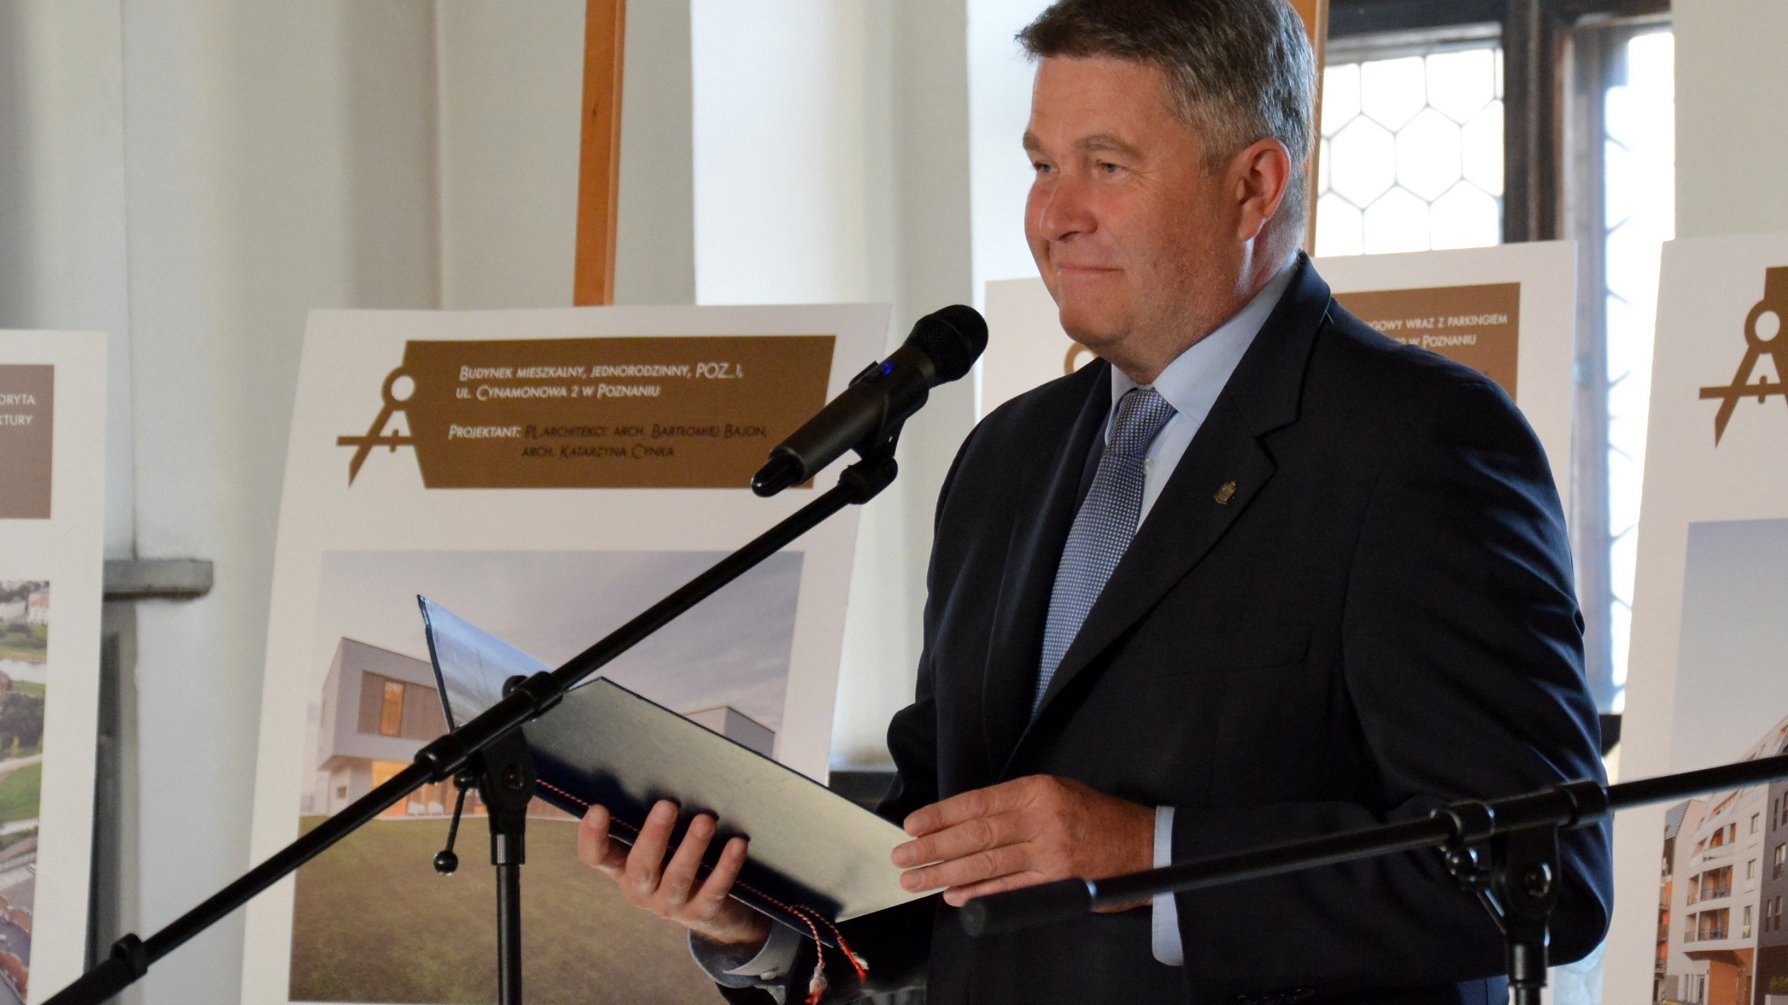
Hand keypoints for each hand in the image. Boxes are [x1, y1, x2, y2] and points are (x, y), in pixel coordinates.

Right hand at [578, 800, 771, 948]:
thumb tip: (654, 767)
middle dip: (654, 836)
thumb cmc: (678, 856)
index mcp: (623, 868)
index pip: (598, 857)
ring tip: (706, 820)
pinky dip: (726, 867)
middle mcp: (642, 889)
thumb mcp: (660, 841)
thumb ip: (649, 815)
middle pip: (641, 867)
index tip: (598, 808)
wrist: (714, 909)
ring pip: (679, 878)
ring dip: (692, 847)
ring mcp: (671, 905)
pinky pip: (713, 891)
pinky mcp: (701, 913)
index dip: (593, 837)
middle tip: (667, 805)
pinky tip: (738, 844)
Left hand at [890, 774, 1153, 908]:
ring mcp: (1050, 852)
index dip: (941, 815)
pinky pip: (1009, 888)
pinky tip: (955, 895)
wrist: (1146, 844)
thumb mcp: (1056, 791)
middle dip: (934, 847)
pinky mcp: (1058, 881)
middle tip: (903, 856)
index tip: (913, 824)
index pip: (977, 802)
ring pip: (987, 863)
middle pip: (976, 834)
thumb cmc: (1096, 816)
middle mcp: (1041, 818)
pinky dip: (979, 893)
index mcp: (1037, 790)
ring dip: (946, 873)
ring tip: (917, 879)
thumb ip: (1014, 803)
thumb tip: (963, 820)